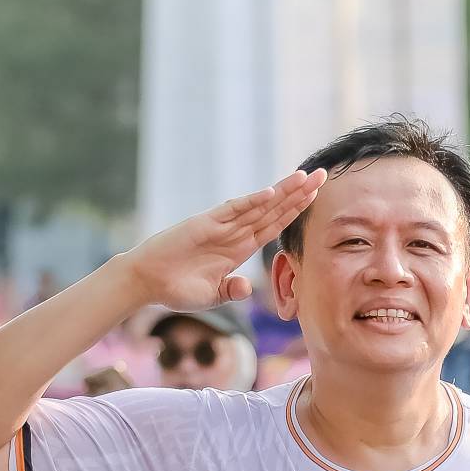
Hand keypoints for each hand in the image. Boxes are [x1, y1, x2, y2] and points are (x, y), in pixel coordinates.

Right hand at [119, 167, 323, 314]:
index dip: (296, 212)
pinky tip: (272, 193)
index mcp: (238, 248)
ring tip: (305, 178)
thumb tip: (248, 287)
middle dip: (298, 193)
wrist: (146, 281)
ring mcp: (220, 226)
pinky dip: (252, 202)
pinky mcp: (205, 223)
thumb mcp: (212, 295)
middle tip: (323, 175)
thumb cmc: (176, 288)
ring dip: (282, 192)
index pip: (274, 225)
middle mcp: (233, 233)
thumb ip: (232, 289)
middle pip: (273, 210)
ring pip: (258, 206)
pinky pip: (233, 210)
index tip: (316, 198)